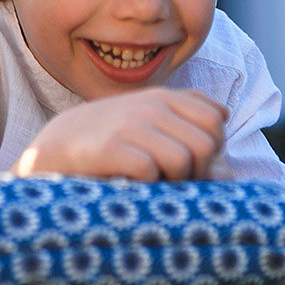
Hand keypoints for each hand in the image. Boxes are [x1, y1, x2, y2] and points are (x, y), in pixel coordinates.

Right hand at [13, 88, 225, 180]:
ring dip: (175, 182)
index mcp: (163, 98)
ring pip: (185, 160)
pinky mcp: (112, 148)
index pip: (216, 119)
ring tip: (155, 186)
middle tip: (174, 182)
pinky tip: (133, 186)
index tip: (191, 164)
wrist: (53, 148)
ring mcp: (130, 125)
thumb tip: (230, 171)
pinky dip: (148, 186)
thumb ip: (190, 136)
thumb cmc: (110, 143)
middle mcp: (150, 106)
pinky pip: (152, 171)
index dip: (212, 148)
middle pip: (206, 143)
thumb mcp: (149, 127)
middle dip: (198, 171)